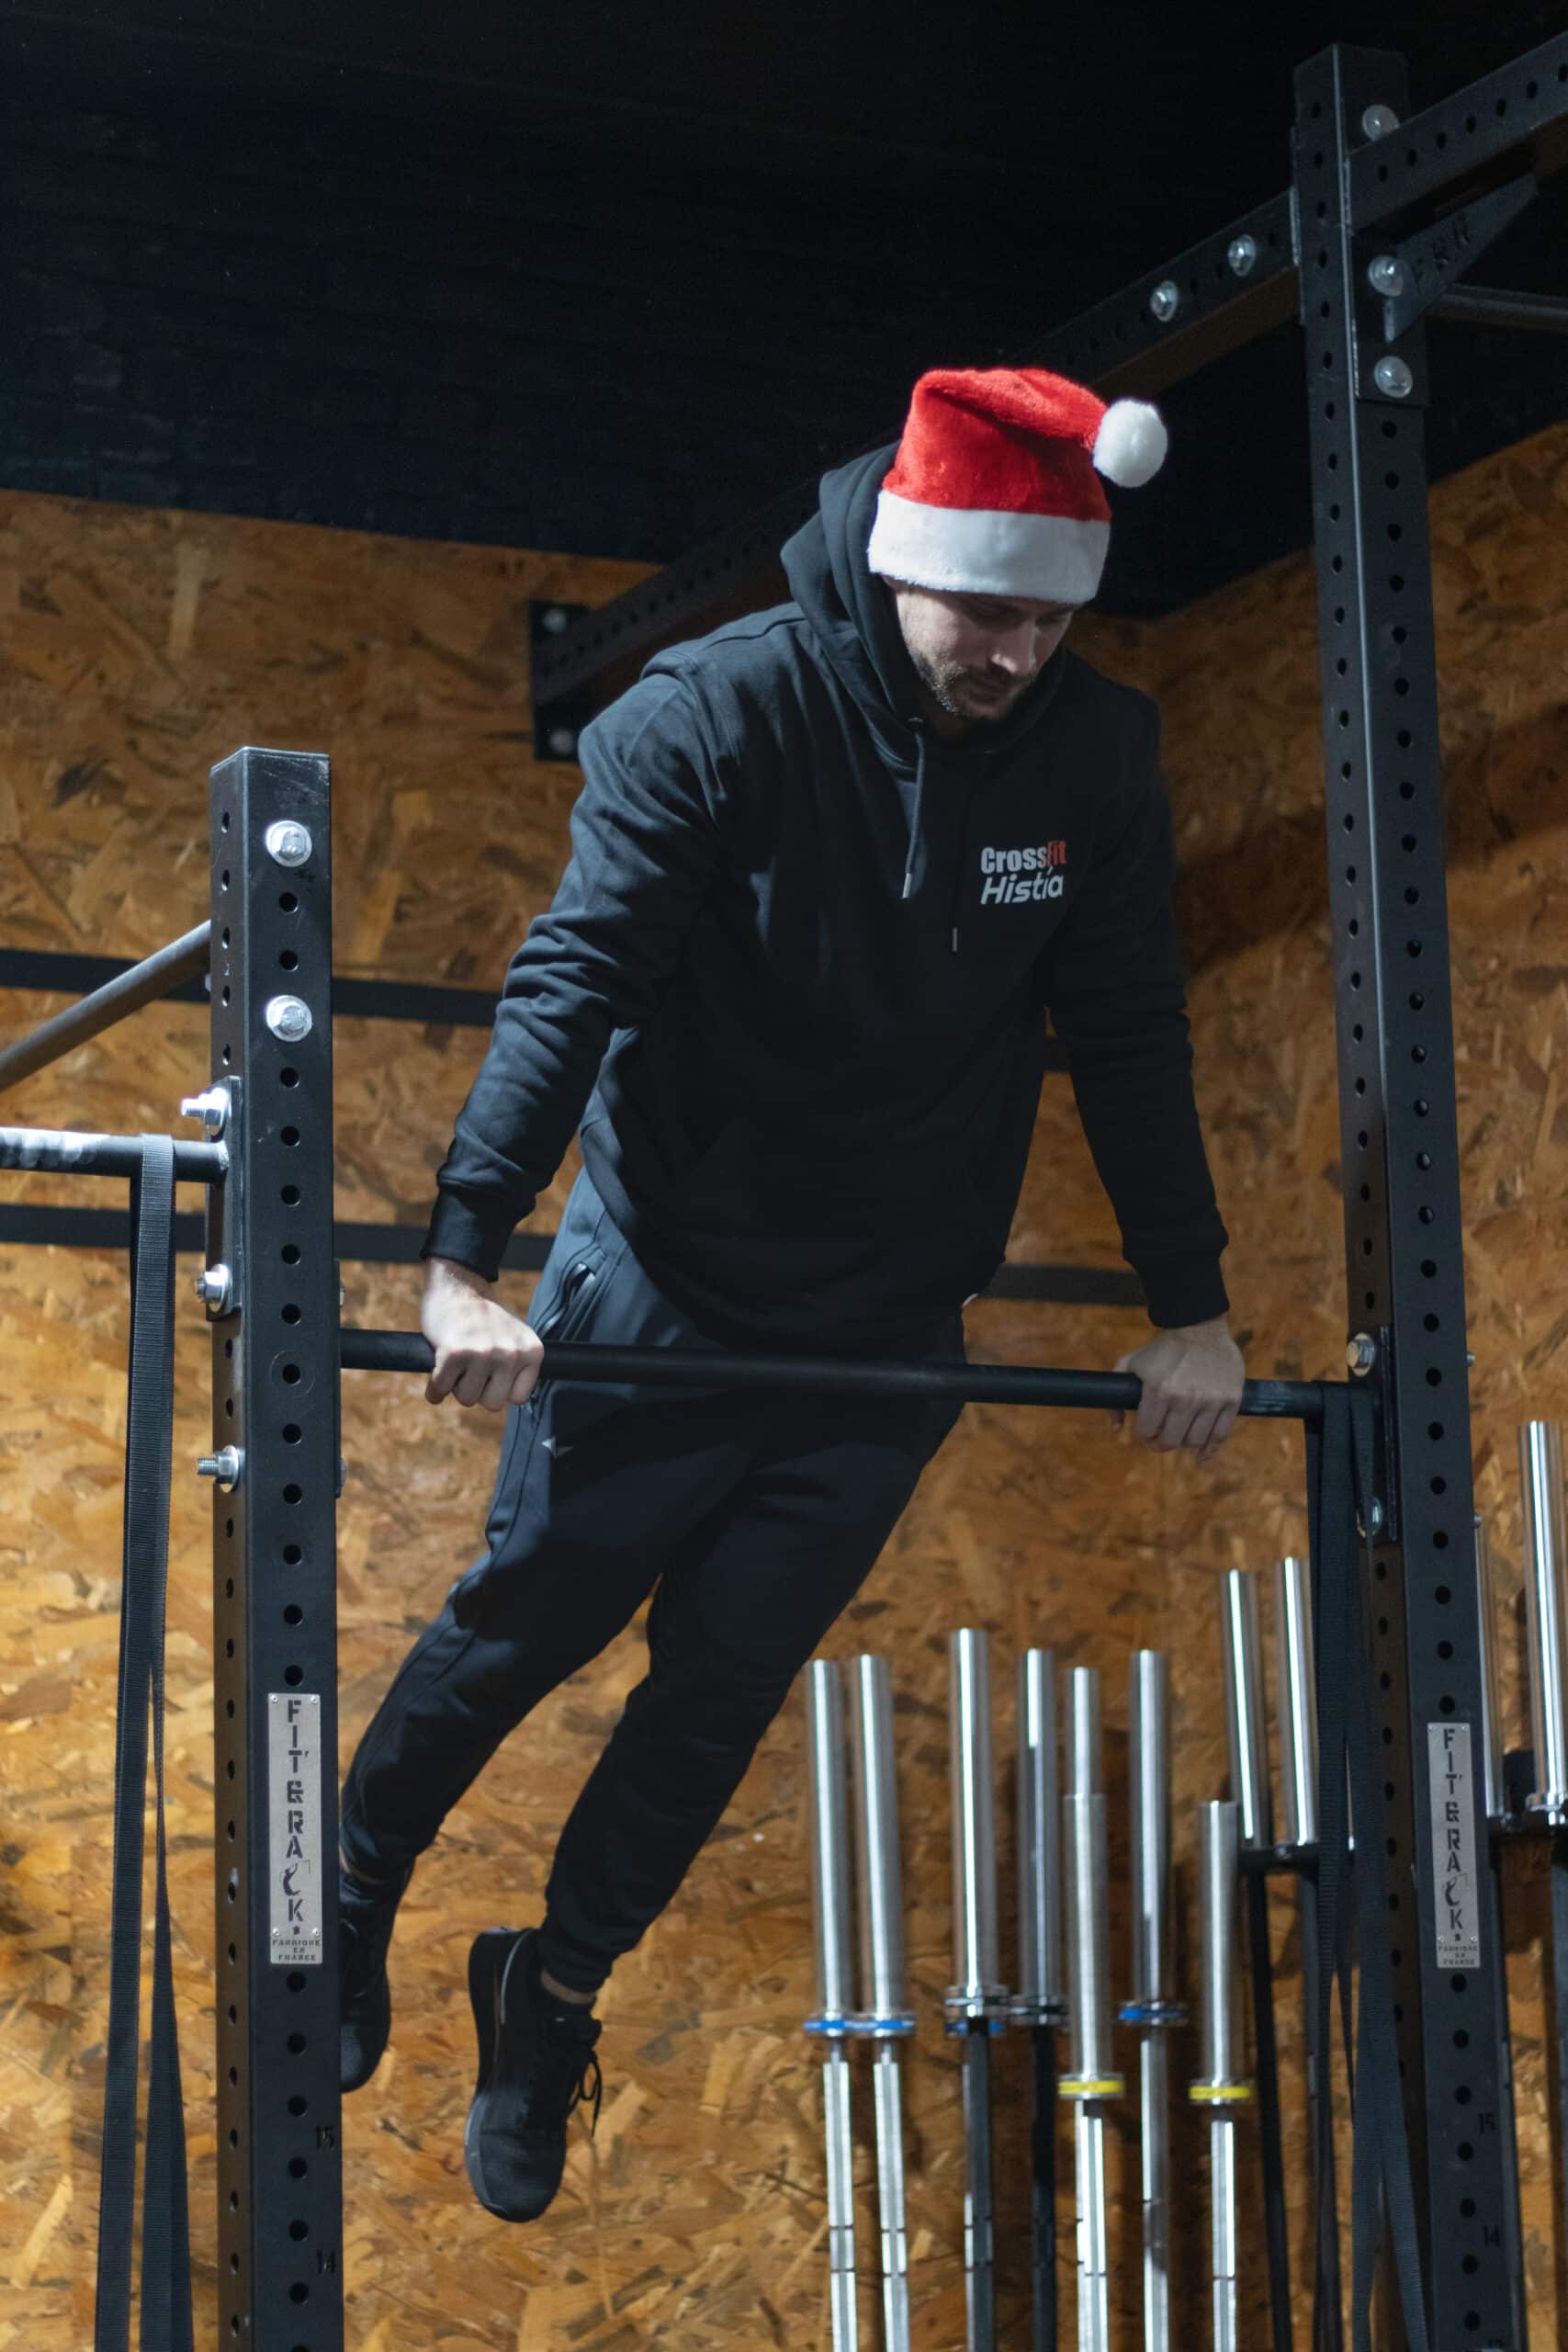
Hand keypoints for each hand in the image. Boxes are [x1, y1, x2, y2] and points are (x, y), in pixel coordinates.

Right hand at [421, 1257, 544, 1411]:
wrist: (459, 1284)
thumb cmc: (484, 1316)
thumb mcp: (515, 1337)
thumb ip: (518, 1365)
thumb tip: (511, 1399)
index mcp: (531, 1351)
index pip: (518, 1398)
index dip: (500, 1390)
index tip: (491, 1375)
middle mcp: (511, 1354)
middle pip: (493, 1404)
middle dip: (478, 1390)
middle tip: (471, 1368)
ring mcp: (483, 1353)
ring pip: (467, 1399)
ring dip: (456, 1386)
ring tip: (458, 1363)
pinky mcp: (454, 1354)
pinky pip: (440, 1389)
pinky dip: (434, 1388)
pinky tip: (436, 1373)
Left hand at [1109, 1315, 1244, 1463]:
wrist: (1198, 1327)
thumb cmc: (1161, 1348)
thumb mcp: (1130, 1364)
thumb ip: (1116, 1396)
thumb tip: (1115, 1427)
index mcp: (1159, 1390)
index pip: (1147, 1430)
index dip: (1142, 1435)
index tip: (1143, 1433)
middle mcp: (1186, 1398)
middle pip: (1170, 1441)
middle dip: (1159, 1444)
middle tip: (1158, 1439)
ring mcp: (1211, 1400)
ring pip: (1194, 1441)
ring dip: (1182, 1444)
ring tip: (1177, 1436)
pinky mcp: (1231, 1400)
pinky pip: (1220, 1436)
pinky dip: (1209, 1452)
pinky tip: (1200, 1459)